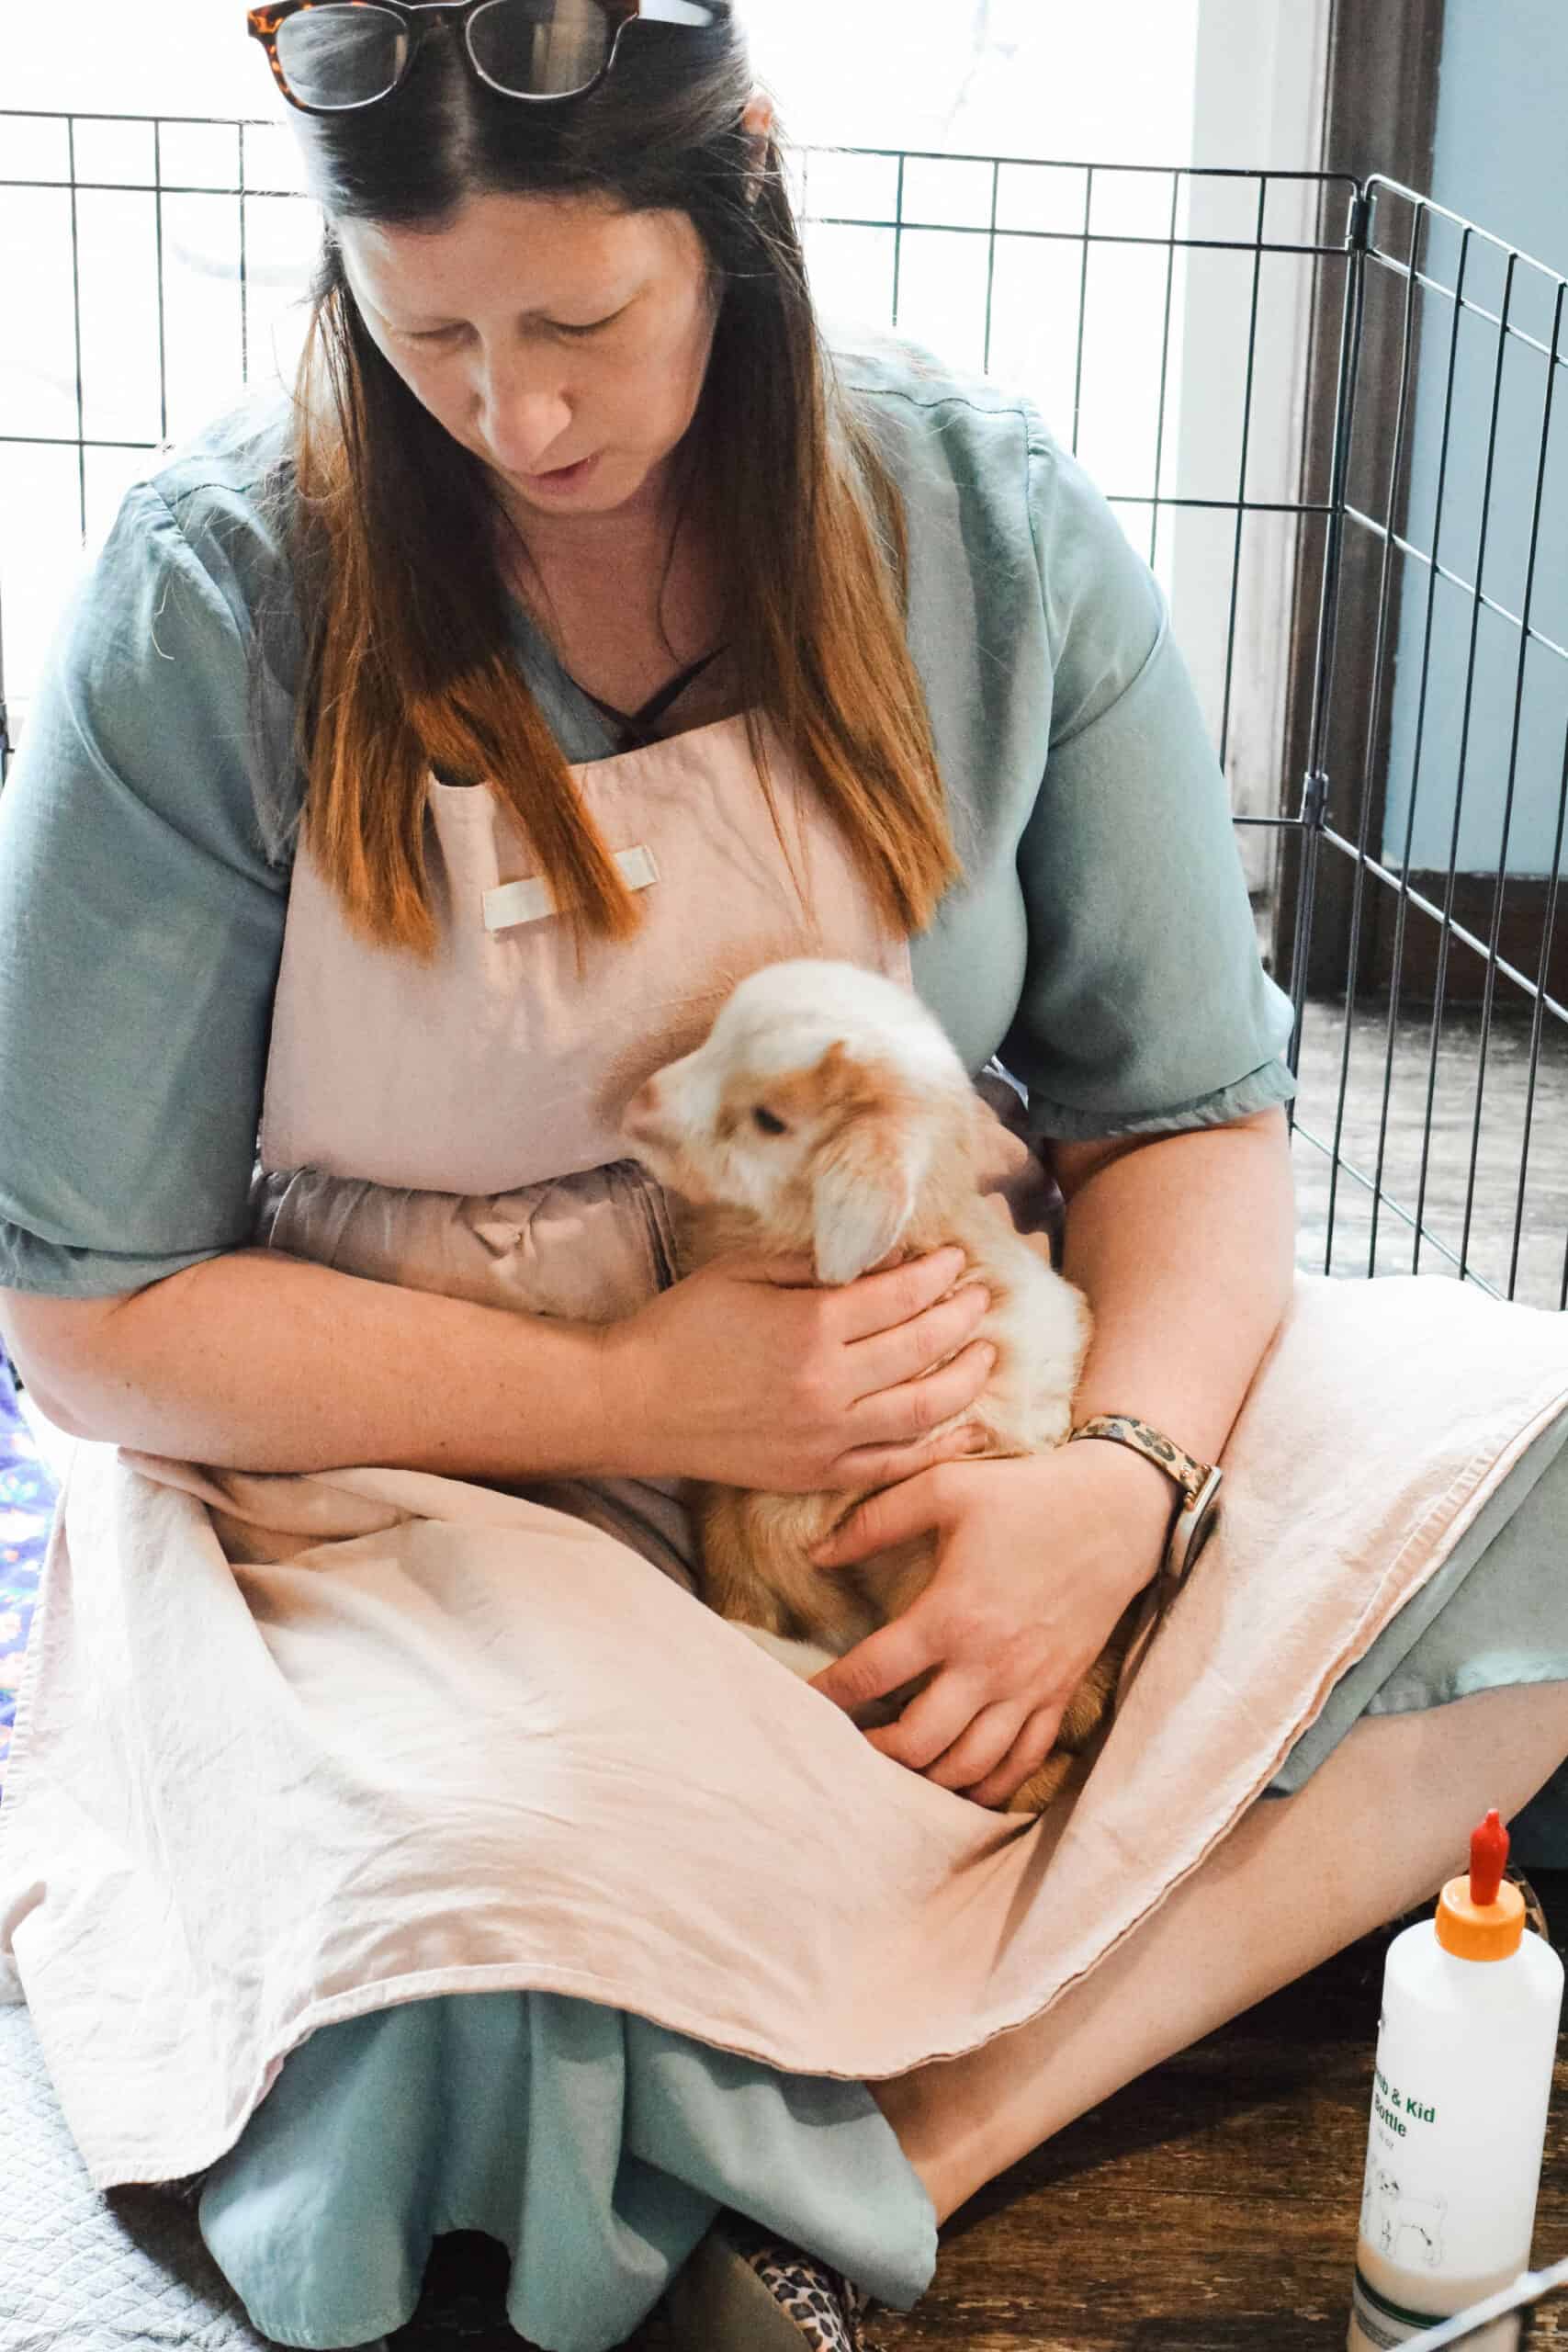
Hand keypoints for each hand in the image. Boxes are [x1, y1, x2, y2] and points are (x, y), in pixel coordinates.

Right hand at [594, 1245, 996, 1489]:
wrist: (632, 1403)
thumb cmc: (682, 1326)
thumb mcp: (742, 1271)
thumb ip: (814, 1265)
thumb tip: (879, 1259)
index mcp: (811, 1326)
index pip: (901, 1296)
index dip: (938, 1275)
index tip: (956, 1260)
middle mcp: (829, 1385)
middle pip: (923, 1347)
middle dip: (962, 1317)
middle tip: (980, 1297)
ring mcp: (826, 1436)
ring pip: (925, 1410)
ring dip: (966, 1378)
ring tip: (985, 1353)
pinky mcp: (817, 1473)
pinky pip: (894, 1464)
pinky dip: (938, 1447)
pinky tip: (967, 1427)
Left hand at [806, 1441, 1172, 1807]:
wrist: (1118, 1512)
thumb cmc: (1027, 1496)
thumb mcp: (945, 1488)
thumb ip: (874, 1521)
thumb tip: (815, 1553)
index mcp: (951, 1615)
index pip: (871, 1673)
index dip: (829, 1693)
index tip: (805, 1700)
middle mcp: (987, 1664)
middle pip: (918, 1741)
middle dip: (873, 1752)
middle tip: (848, 1744)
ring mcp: (1027, 1687)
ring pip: (969, 1766)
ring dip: (926, 1778)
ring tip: (897, 1768)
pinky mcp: (1059, 1694)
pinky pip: (1023, 1763)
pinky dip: (990, 1785)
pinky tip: (962, 1785)